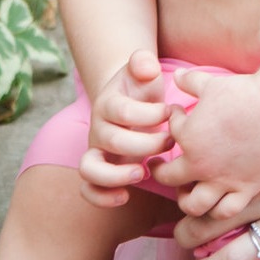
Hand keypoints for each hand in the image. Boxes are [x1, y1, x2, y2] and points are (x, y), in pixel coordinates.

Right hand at [78, 50, 172, 206]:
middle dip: (146, 144)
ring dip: (116, 175)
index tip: (171, 112)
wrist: (127, 100)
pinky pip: (88, 189)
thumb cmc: (140, 87)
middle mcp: (98, 128)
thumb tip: (146, 65)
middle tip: (169, 142)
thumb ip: (142, 63)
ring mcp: (96, 150)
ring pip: (89, 169)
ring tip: (143, 173)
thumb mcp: (143, 70)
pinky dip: (101, 197)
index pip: (123, 111)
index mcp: (108, 103)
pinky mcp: (99, 169)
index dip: (150, 114)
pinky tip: (126, 196)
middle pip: (112, 141)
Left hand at [161, 69, 259, 221]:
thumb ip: (191, 81)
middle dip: (163, 172)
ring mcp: (222, 180)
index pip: (170, 133)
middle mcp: (200, 164)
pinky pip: (225, 211)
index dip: (173, 122)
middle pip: (169, 179)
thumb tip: (177, 74)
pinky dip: (218, 209)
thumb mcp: (213, 82)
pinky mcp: (245, 188)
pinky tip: (220, 198)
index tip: (180, 116)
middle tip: (165, 166)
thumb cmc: (245, 91)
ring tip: (189, 191)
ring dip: (187, 199)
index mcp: (188, 137)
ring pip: (193, 205)